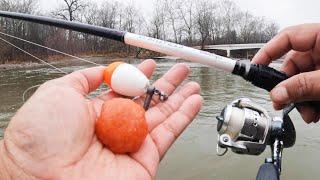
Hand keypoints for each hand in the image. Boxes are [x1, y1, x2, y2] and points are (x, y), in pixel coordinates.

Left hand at [0, 60, 201, 179]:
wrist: (45, 176)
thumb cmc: (42, 135)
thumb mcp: (59, 93)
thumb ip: (83, 78)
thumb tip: (101, 71)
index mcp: (96, 113)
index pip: (124, 91)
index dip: (139, 75)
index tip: (151, 63)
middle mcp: (116, 128)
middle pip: (147, 102)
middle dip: (165, 84)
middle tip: (180, 70)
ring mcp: (131, 143)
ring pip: (163, 116)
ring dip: (180, 99)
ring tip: (193, 83)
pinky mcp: (145, 158)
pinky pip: (170, 133)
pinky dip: (185, 116)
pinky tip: (194, 101)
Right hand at [252, 24, 319, 122]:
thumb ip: (302, 86)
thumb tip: (277, 94)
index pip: (287, 38)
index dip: (268, 52)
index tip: (255, 67)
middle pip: (292, 65)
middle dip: (287, 88)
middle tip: (282, 102)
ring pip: (301, 80)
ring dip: (299, 99)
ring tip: (308, 114)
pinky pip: (312, 88)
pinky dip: (311, 101)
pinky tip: (316, 112)